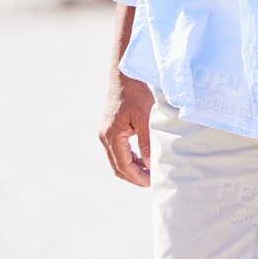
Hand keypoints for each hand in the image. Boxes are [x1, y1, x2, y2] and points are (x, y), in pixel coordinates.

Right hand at [98, 72, 153, 186]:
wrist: (124, 75)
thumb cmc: (136, 94)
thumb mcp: (145, 118)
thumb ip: (146, 142)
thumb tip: (149, 164)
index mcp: (111, 136)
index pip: (123, 165)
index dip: (137, 177)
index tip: (152, 183)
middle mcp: (105, 137)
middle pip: (118, 167)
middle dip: (134, 177)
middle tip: (152, 182)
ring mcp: (106, 133)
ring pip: (117, 160)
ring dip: (132, 168)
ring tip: (149, 173)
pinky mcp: (110, 129)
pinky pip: (118, 151)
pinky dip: (130, 158)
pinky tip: (143, 159)